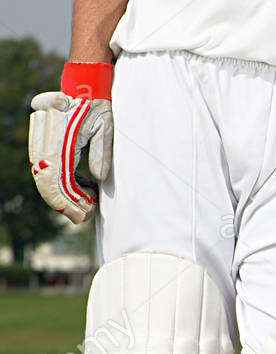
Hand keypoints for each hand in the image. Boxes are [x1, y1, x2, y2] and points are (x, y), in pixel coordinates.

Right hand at [29, 62, 114, 223]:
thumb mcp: (105, 129)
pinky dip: (62, 180)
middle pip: (45, 179)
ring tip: (85, 204)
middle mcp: (45, 137)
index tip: (81, 216)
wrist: (85, 85)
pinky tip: (82, 186)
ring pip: (43, 174)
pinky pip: (47, 166)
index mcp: (59, 135)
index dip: (66, 200)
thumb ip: (101, 153)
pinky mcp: (43, 139)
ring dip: (63, 193)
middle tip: (83, 217)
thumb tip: (97, 180)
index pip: (55, 176)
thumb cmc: (97, 107)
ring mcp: (41, 137)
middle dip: (63, 202)